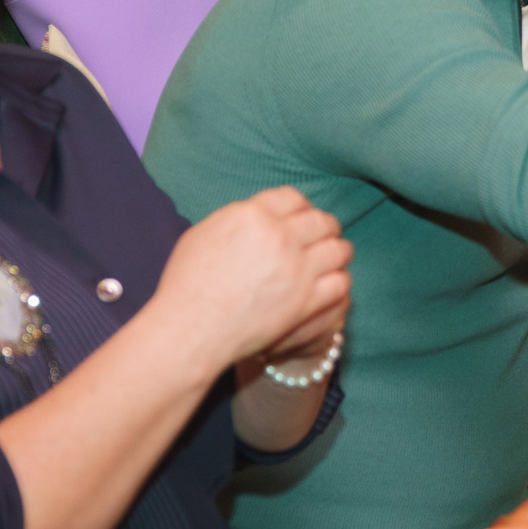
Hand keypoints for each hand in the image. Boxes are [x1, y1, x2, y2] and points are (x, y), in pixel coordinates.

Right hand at [150, 187, 351, 370]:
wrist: (189, 330)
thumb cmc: (187, 285)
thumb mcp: (204, 233)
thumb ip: (238, 218)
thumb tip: (259, 214)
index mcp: (253, 214)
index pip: (293, 197)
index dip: (301, 207)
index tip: (303, 217)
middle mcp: (279, 236)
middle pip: (320, 220)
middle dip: (325, 227)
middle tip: (325, 236)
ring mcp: (296, 269)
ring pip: (338, 249)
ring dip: (338, 252)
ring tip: (335, 258)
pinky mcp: (305, 301)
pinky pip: (340, 282)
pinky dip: (339, 280)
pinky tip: (332, 283)